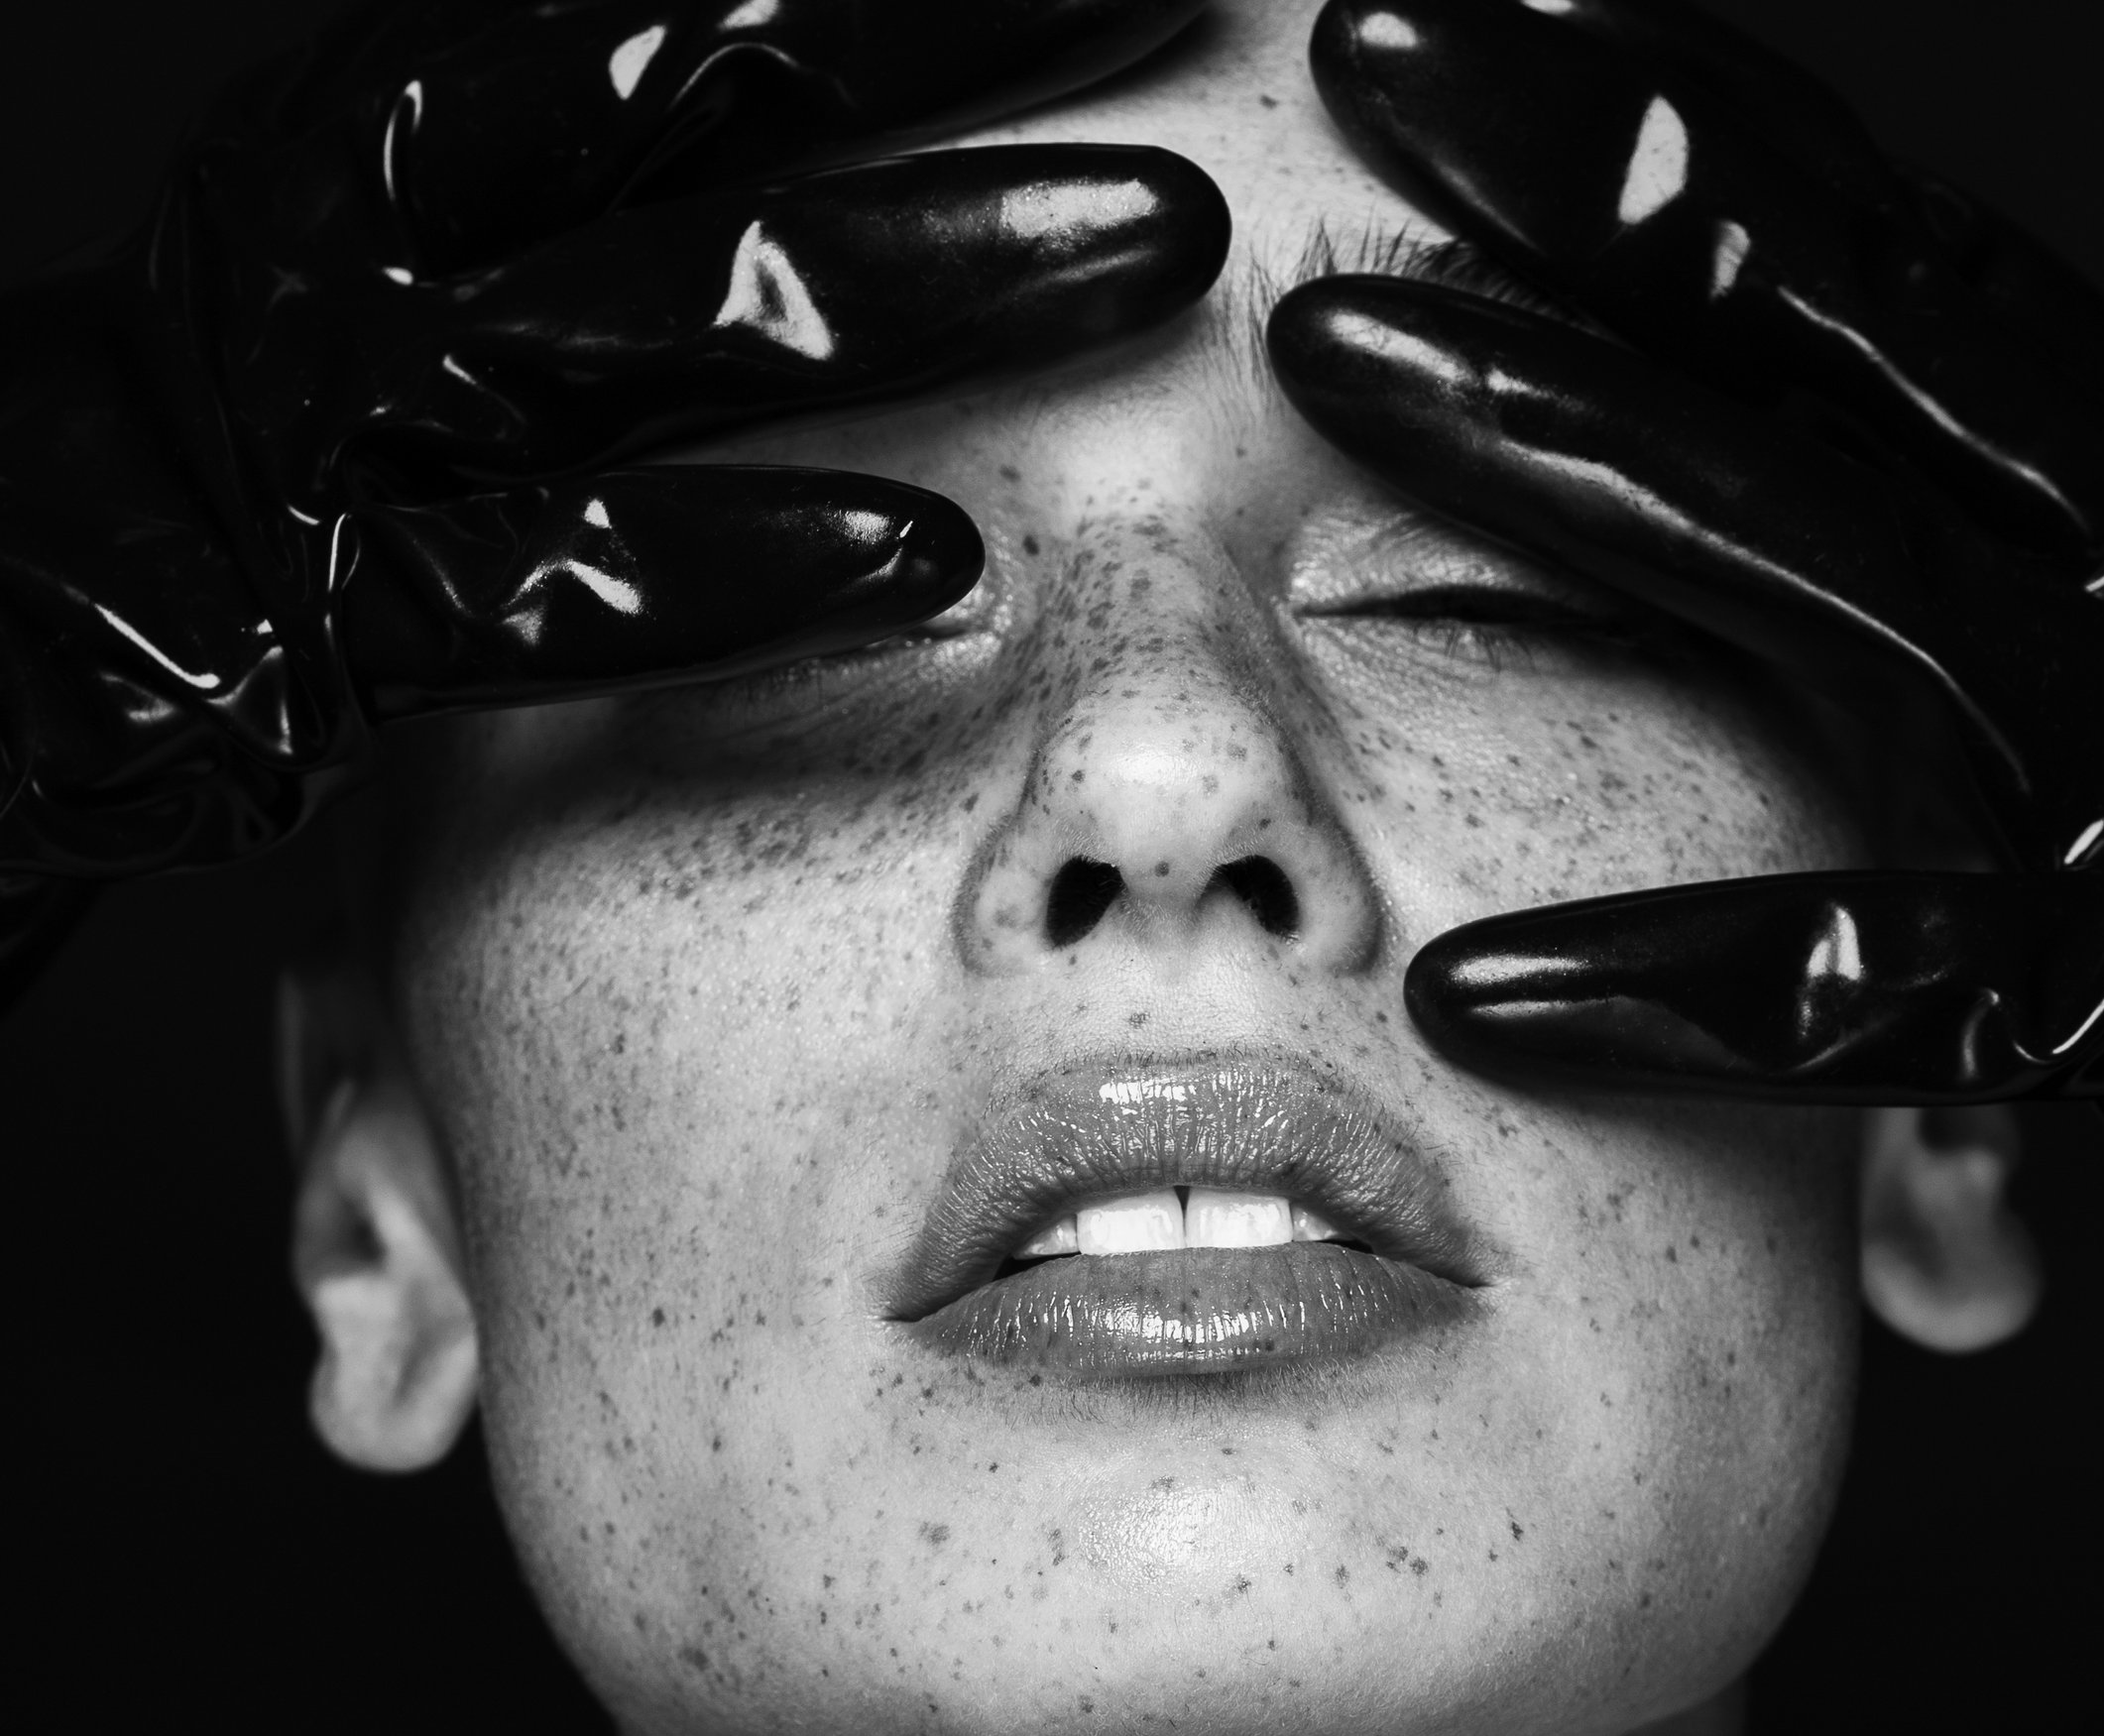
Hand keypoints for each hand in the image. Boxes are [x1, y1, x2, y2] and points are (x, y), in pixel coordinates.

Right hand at [0, 0, 1228, 983]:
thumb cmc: (227, 455)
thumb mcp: (399, 278)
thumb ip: (578, 207)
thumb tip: (775, 130)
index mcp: (404, 130)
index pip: (684, 10)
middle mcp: (379, 230)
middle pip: (710, 100)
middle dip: (959, 51)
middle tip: (1182, 14)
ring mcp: (354, 414)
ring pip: (674, 316)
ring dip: (933, 275)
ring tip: (1151, 252)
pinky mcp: (326, 614)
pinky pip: (563, 583)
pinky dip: (750, 566)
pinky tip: (931, 563)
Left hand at [1268, 0, 2103, 1401]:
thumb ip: (1963, 542)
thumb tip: (1746, 430)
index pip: (1886, 257)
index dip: (1692, 109)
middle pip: (1844, 334)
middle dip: (1598, 189)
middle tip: (1369, 58)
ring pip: (1831, 578)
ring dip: (1581, 460)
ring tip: (1337, 372)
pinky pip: (1880, 987)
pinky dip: (1679, 989)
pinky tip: (1477, 998)